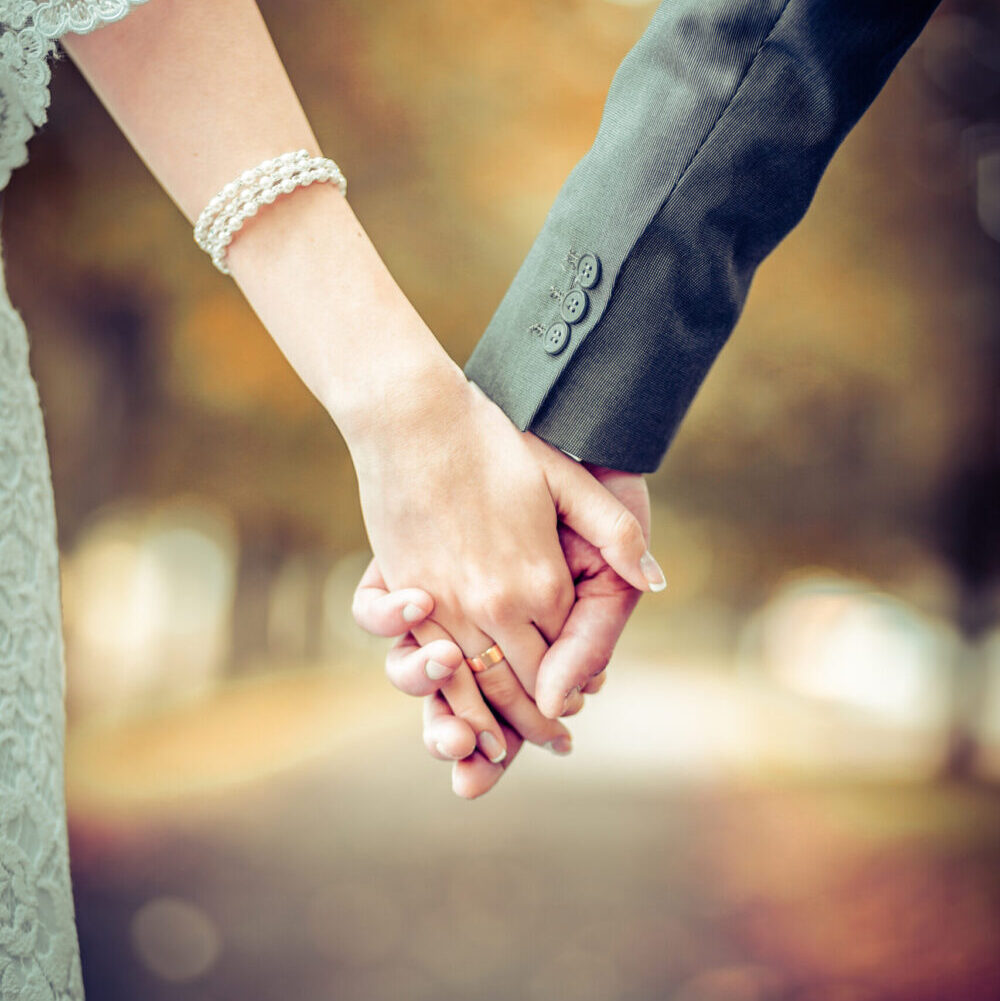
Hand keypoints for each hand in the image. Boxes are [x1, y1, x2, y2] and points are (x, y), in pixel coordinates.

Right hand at [346, 366, 663, 766]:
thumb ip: (617, 533)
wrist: (417, 418)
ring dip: (491, 727)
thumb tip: (655, 582)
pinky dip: (446, 699)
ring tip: (502, 750)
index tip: (577, 708)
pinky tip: (454, 714)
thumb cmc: (496, 443)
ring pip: (476, 687)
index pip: (565, 658)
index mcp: (543, 582)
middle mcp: (497, 604)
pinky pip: (428, 665)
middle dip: (539, 726)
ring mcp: (446, 604)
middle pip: (523, 685)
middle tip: (554, 745)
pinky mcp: (407, 596)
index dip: (572, 687)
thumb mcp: (569, 480)